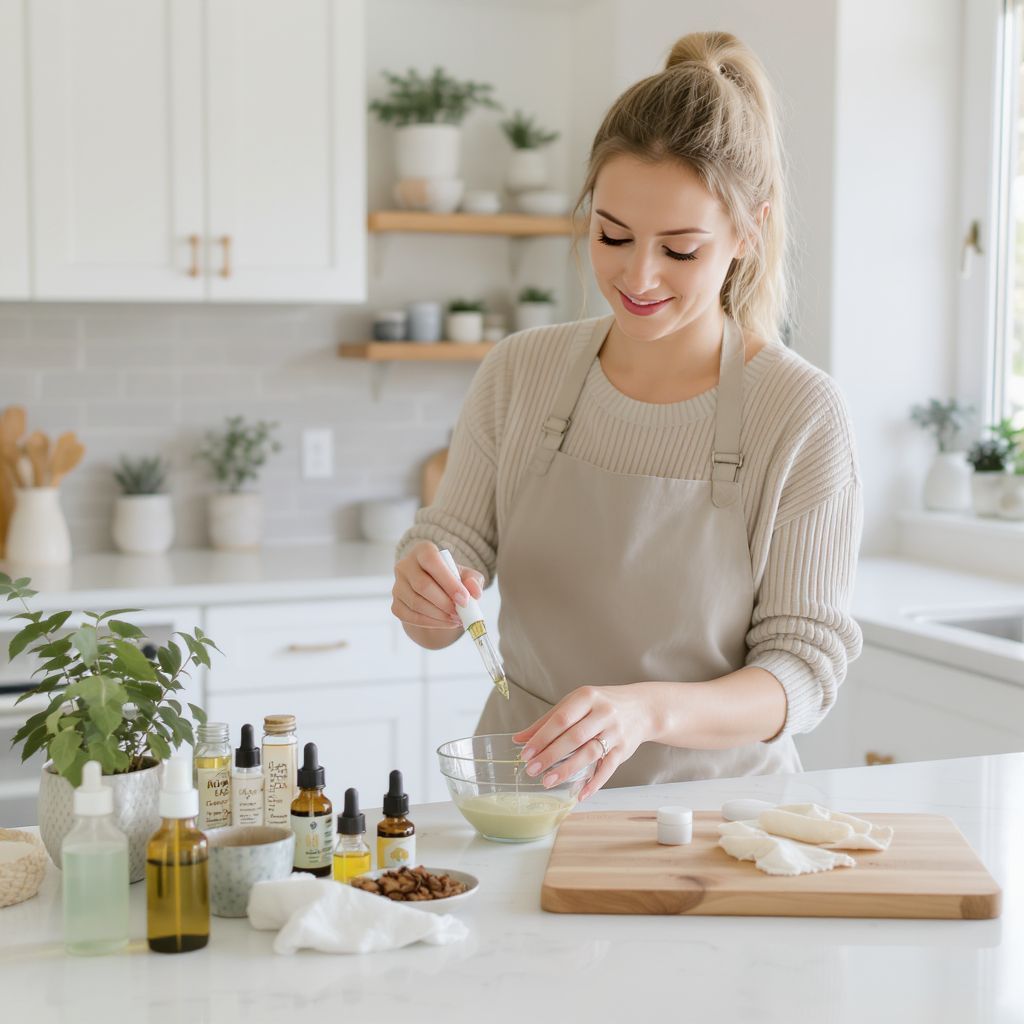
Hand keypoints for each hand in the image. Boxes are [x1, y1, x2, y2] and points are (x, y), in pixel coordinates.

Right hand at [392, 541, 483, 629]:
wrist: (434, 593)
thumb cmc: (451, 580)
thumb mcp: (466, 575)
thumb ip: (473, 581)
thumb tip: (474, 592)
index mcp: (422, 551)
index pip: (431, 561)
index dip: (448, 581)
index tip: (465, 599)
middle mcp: (405, 565)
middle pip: (422, 585)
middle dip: (444, 603)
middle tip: (461, 613)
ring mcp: (397, 586)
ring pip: (416, 603)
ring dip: (439, 615)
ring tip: (456, 619)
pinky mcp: (395, 605)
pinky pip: (411, 617)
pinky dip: (431, 623)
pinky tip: (445, 623)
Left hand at [512, 683, 656, 801]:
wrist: (642, 708)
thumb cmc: (600, 705)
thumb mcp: (575, 704)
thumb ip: (548, 721)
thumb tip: (519, 739)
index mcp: (587, 697)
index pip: (561, 719)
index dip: (542, 737)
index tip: (526, 753)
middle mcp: (603, 713)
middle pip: (574, 737)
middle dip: (550, 755)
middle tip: (532, 770)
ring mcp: (615, 732)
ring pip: (589, 753)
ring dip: (567, 770)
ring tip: (547, 781)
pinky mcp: (624, 750)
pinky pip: (608, 768)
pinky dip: (594, 783)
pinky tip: (579, 794)